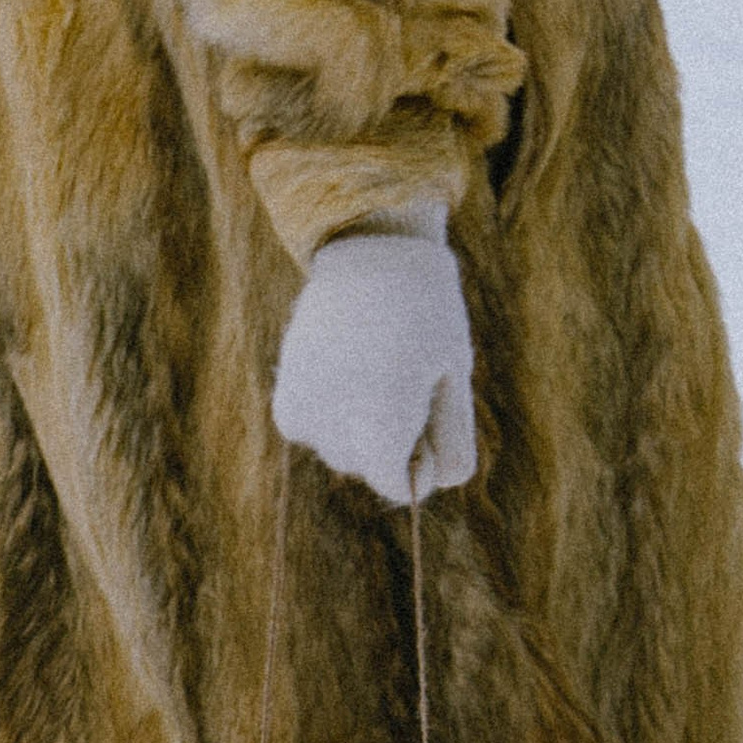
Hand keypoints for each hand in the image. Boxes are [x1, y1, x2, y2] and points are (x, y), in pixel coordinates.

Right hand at [270, 214, 477, 505]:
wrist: (370, 255)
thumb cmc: (428, 317)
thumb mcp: (456, 379)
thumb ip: (452, 444)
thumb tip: (427, 486)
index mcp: (383, 430)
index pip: (400, 487)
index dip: (421, 456)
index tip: (425, 405)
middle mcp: (336, 431)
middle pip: (370, 467)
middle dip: (390, 437)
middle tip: (401, 371)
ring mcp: (305, 418)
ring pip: (341, 450)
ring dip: (359, 423)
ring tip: (372, 363)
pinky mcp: (287, 405)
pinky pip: (314, 430)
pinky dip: (330, 410)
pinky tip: (343, 368)